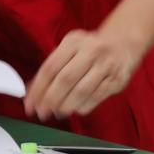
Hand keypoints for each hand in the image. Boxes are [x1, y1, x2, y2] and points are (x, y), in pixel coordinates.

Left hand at [25, 29, 140, 120]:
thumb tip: (31, 90)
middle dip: (50, 100)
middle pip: (65, 80)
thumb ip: (52, 67)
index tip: (30, 104)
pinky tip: (75, 109)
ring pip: (81, 91)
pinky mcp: (117, 80)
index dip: (38, 88)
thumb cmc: (90, 49)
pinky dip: (83, 106)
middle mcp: (91, 51)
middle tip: (42, 112)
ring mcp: (106, 65)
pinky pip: (96, 97)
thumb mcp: (70, 48)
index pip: (50, 68)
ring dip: (66, 106)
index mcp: (73, 42)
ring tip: (57, 112)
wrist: (123, 43)